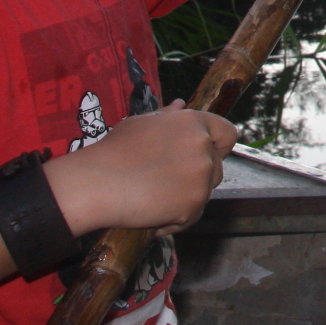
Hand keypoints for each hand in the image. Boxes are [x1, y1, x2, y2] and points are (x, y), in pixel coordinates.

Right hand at [44, 102, 237, 234]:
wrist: (98, 183)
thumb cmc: (114, 151)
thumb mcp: (141, 123)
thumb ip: (167, 116)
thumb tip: (179, 104)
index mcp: (193, 123)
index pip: (228, 133)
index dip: (219, 146)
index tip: (205, 156)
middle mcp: (202, 147)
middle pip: (217, 167)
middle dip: (197, 176)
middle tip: (165, 181)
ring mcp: (200, 177)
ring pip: (205, 193)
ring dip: (187, 198)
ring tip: (156, 197)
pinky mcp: (193, 205)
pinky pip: (192, 216)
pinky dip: (175, 220)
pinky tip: (152, 215)